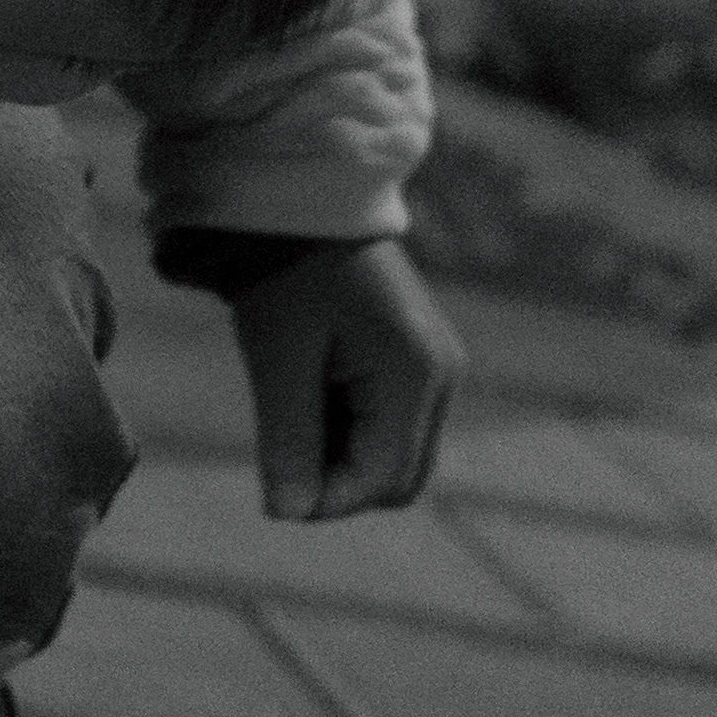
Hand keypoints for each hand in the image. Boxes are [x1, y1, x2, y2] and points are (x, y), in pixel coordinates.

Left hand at [220, 239, 463, 519]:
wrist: (303, 203)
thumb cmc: (285, 276)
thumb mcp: (278, 361)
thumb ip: (288, 441)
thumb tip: (289, 513)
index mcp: (415, 375)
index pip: (382, 480)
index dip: (328, 501)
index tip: (274, 492)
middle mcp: (442, 376)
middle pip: (398, 478)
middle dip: (340, 483)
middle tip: (281, 452)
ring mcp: (437, 367)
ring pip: (395, 455)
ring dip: (342, 455)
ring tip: (293, 407)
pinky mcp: (421, 360)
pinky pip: (392, 423)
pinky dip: (350, 429)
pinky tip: (311, 393)